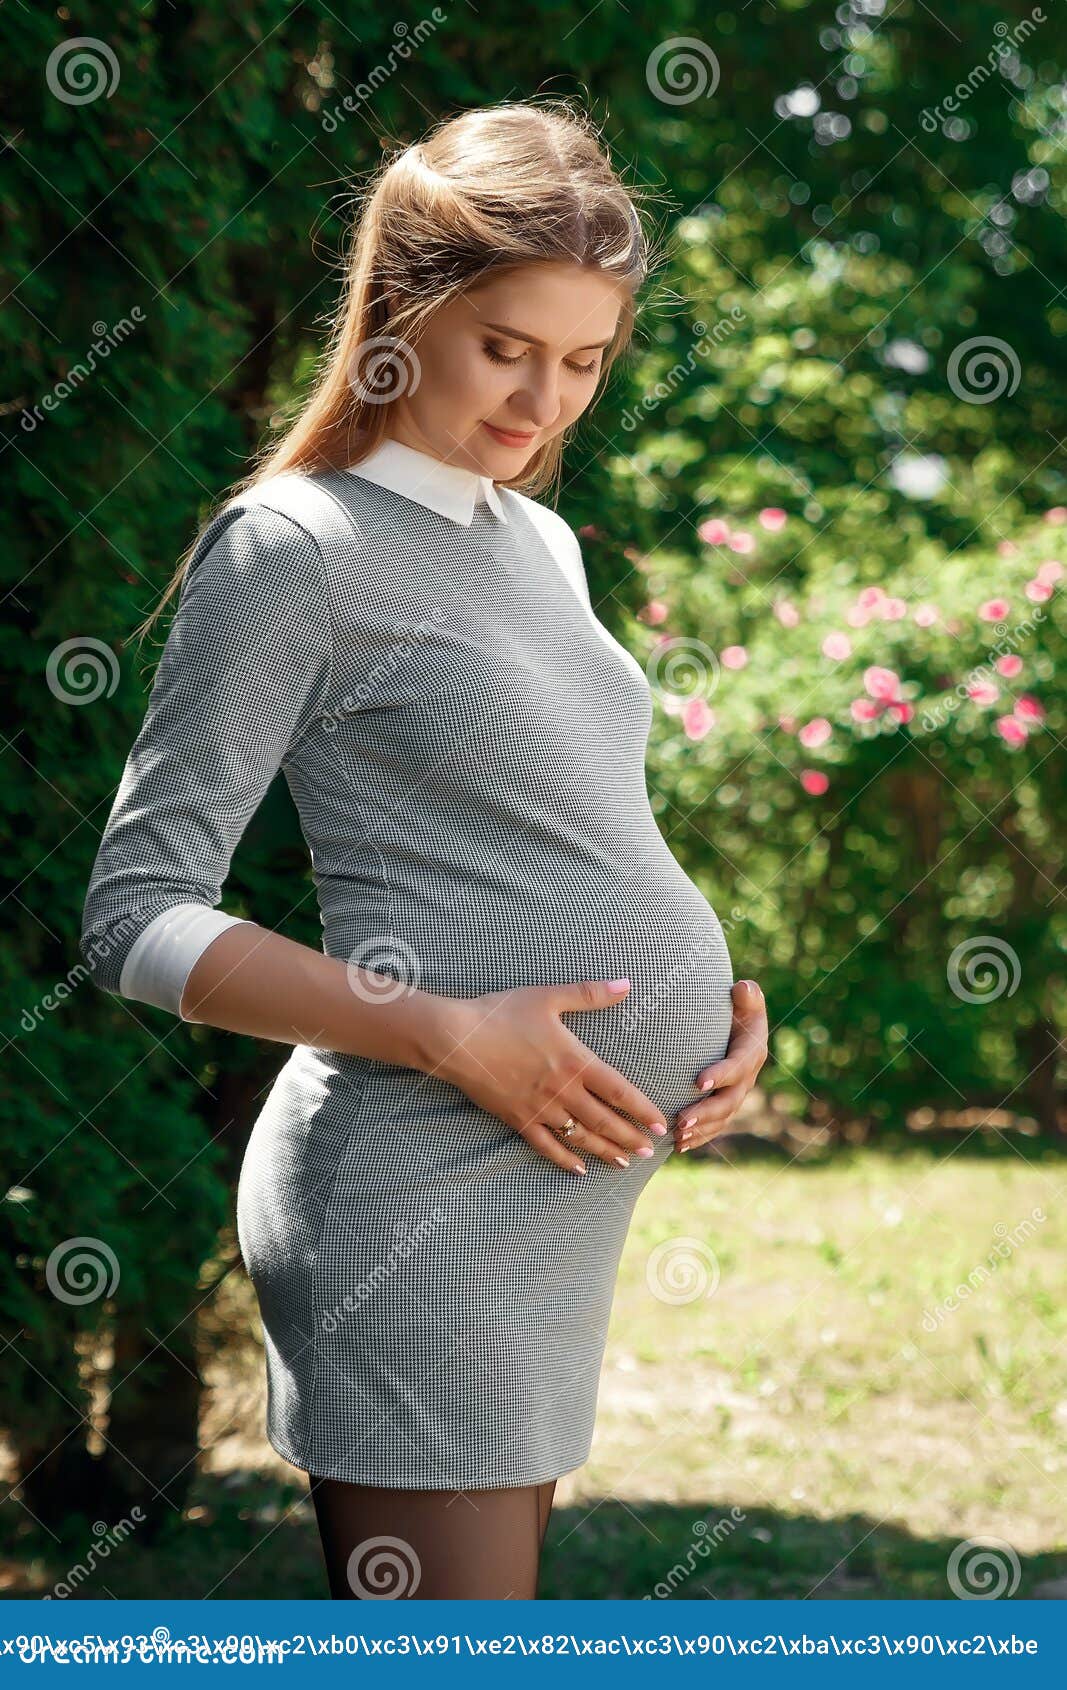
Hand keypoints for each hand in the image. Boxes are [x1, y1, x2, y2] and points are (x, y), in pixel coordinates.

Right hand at [429, 978, 669, 1173]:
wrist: (456, 1039)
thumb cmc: (502, 1013)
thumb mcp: (548, 997)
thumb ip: (590, 994)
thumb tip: (626, 984)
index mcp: (575, 1061)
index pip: (620, 1091)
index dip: (643, 1110)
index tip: (660, 1123)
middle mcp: (562, 1090)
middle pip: (605, 1120)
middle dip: (630, 1137)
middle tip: (650, 1150)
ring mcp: (540, 1108)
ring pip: (580, 1136)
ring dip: (605, 1151)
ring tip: (624, 1162)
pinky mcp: (518, 1119)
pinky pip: (546, 1146)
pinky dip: (565, 1159)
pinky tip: (579, 1169)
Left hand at [673, 980, 768, 1151]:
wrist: (736, 1023)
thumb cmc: (737, 1007)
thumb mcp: (746, 998)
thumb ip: (747, 995)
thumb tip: (743, 989)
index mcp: (751, 1052)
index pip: (736, 1066)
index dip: (720, 1075)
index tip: (699, 1082)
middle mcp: (746, 1078)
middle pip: (728, 1101)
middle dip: (705, 1113)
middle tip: (680, 1121)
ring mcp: (736, 1094)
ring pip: (720, 1118)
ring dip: (700, 1130)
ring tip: (677, 1137)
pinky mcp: (724, 1105)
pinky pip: (714, 1126)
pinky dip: (698, 1137)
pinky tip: (678, 1147)